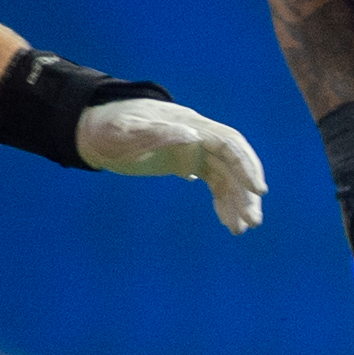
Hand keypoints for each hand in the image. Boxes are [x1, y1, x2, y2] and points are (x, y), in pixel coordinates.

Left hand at [76, 98, 268, 233]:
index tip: (258, 191)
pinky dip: (223, 202)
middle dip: (246, 193)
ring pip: (227, 177)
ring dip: (237, 202)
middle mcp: (200, 137)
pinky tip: (226, 221)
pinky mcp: (189, 163)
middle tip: (253, 222)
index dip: (246, 166)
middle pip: (234, 164)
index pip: (230, 144)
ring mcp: (196, 151)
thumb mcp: (126, 130)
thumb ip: (157, 132)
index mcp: (191, 125)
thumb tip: (193, 136)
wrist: (95, 130)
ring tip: (240, 229)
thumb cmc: (108, 128)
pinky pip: (215, 184)